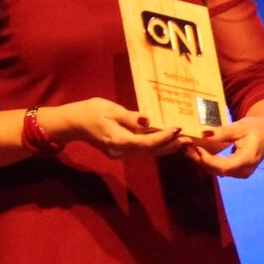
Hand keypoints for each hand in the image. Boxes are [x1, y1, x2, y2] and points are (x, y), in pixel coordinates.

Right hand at [45, 98, 182, 157]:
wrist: (73, 123)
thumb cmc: (90, 111)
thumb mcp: (110, 109)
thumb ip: (129, 117)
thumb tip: (147, 121)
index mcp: (117, 140)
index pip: (145, 142)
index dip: (163, 137)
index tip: (177, 129)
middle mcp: (120, 152)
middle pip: (150, 151)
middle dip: (170, 145)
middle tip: (189, 138)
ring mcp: (120, 154)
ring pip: (147, 153)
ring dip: (166, 147)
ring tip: (184, 141)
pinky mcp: (121, 151)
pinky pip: (142, 151)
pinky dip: (156, 146)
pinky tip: (169, 141)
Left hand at [187, 117, 263, 178]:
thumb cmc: (256, 128)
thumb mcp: (240, 126)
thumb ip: (222, 132)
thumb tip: (203, 134)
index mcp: (248, 159)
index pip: (224, 166)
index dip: (208, 160)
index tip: (197, 148)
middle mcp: (245, 170)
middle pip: (218, 171)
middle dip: (202, 161)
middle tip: (188, 148)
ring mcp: (242, 173)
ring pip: (218, 172)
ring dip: (203, 162)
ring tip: (191, 149)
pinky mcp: (238, 172)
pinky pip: (220, 170)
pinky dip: (209, 162)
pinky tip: (201, 153)